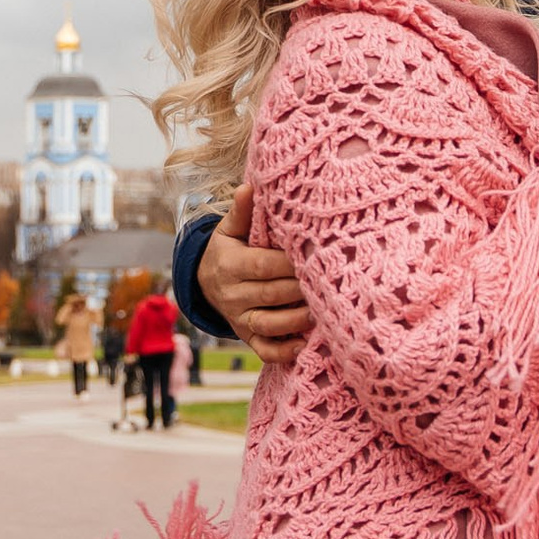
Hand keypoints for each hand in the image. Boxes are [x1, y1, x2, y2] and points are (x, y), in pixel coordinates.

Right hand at [197, 184, 312, 364]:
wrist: (206, 281)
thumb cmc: (229, 249)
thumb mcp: (229, 230)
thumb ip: (242, 212)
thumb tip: (249, 187)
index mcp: (230, 265)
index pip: (263, 264)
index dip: (290, 263)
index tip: (317, 254)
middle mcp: (233, 295)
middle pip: (272, 294)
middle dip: (302, 289)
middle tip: (332, 281)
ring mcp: (240, 319)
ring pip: (270, 324)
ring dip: (298, 320)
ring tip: (325, 311)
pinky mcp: (247, 336)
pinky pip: (265, 349)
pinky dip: (284, 352)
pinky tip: (305, 345)